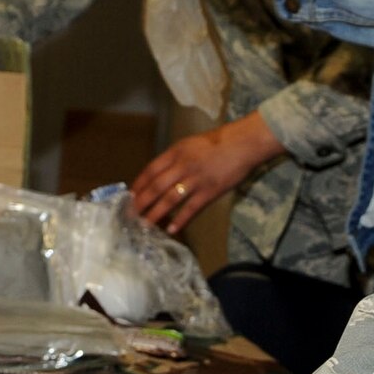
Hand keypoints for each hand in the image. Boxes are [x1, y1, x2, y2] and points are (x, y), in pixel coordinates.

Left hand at [131, 114, 284, 236]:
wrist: (243, 143)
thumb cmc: (217, 143)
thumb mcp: (190, 145)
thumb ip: (175, 159)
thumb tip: (159, 176)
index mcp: (176, 152)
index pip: (151, 170)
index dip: (138, 185)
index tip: (129, 196)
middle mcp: (182, 165)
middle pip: (156, 186)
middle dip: (141, 202)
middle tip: (131, 214)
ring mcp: (196, 179)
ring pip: (169, 199)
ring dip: (155, 213)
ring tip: (145, 224)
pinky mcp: (209, 191)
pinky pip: (191, 208)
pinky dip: (180, 220)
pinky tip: (171, 229)